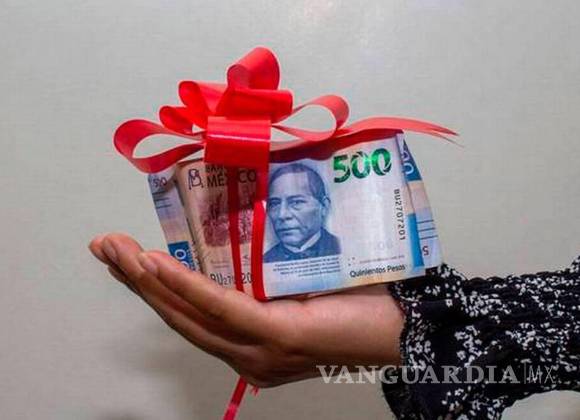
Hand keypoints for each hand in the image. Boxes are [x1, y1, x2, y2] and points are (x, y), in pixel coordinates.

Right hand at [89, 233, 403, 387]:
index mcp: (250, 340)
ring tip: (121, 252)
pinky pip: (222, 308)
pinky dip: (187, 286)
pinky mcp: (276, 337)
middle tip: (106, 246)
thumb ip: (269, 275)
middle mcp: (246, 352)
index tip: (127, 255)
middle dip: (137, 280)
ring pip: (191, 314)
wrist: (405, 325)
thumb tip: (246, 237)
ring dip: (151, 280)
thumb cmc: (358, 301)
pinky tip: (158, 267)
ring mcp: (259, 349)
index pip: (192, 312)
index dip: (155, 286)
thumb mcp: (300, 284)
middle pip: (180, 315)